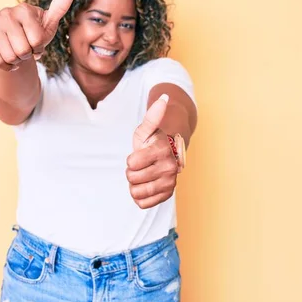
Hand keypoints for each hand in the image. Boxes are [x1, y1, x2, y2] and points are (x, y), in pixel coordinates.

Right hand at [0, 0, 76, 69]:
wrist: (14, 42)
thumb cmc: (34, 32)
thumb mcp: (49, 22)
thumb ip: (60, 6)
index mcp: (24, 9)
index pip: (37, 40)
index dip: (39, 47)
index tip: (37, 42)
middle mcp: (6, 13)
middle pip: (22, 50)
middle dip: (27, 55)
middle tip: (25, 48)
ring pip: (9, 57)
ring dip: (17, 60)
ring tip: (17, 52)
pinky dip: (6, 65)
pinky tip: (8, 58)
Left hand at [126, 94, 178, 208]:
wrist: (169, 154)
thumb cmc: (154, 139)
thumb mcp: (147, 128)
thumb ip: (153, 115)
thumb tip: (164, 98)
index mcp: (162, 150)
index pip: (132, 164)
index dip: (131, 159)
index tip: (140, 154)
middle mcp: (169, 168)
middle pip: (132, 178)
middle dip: (132, 171)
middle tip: (142, 165)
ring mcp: (170, 182)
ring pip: (136, 193)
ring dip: (135, 184)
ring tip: (144, 174)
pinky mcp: (168, 194)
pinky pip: (143, 203)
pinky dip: (140, 196)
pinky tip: (147, 185)